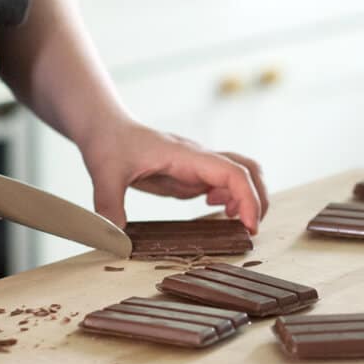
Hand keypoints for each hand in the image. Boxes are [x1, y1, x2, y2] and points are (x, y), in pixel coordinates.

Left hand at [81, 121, 267, 233]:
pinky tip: (214, 209)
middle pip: (249, 169)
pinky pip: (224, 182)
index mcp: (185, 156)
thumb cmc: (109, 143)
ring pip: (240, 174)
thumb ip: (109, 204)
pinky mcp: (191, 174)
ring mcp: (197, 165)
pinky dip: (231, 198)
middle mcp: (198, 158)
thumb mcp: (104, 174)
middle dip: (259, 198)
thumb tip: (115, 235)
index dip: (248, 198)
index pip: (232, 172)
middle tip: (250, 229)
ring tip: (235, 223)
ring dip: (248, 197)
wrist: (106, 127)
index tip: (248, 226)